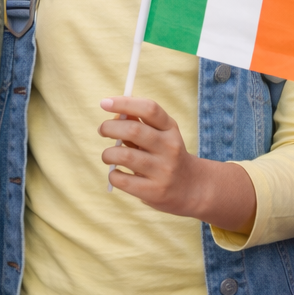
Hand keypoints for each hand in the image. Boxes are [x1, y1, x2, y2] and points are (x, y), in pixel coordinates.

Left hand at [98, 96, 256, 231]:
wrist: (191, 188)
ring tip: (108, 156)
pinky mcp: (153, 191)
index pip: (149, 109)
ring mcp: (162, 170)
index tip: (104, 102)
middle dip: (109, 127)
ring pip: (124, 155)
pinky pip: (122, 179)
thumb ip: (139, 123)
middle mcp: (169, 147)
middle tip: (102, 130)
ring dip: (108, 153)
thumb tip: (115, 114)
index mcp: (170, 129)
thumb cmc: (166, 155)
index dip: (125, 103)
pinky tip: (116, 172)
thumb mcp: (160, 135)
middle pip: (133, 130)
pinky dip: (112, 174)